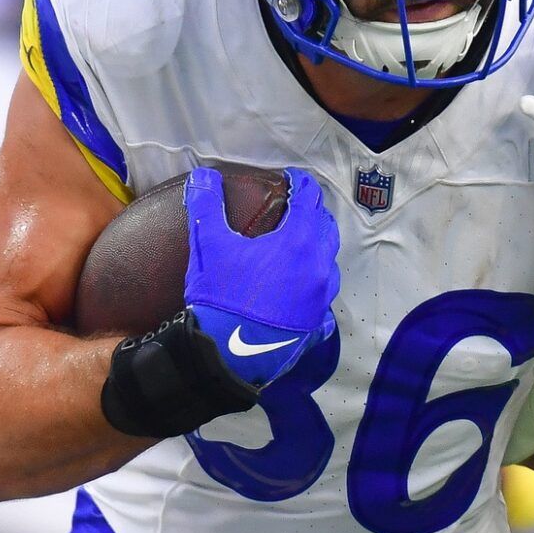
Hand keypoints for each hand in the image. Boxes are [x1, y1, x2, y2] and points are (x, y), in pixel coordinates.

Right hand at [183, 167, 339, 387]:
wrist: (226, 356)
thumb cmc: (220, 297)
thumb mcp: (208, 247)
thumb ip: (207, 206)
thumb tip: (204, 176)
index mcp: (298, 242)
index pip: (309, 199)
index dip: (301, 183)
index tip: (292, 179)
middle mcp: (319, 267)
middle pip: (326, 229)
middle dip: (314, 214)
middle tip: (297, 208)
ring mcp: (321, 298)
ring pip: (329, 263)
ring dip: (318, 249)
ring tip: (299, 246)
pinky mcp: (316, 324)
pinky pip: (323, 300)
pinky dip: (315, 288)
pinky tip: (300, 291)